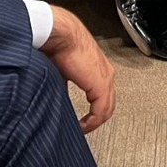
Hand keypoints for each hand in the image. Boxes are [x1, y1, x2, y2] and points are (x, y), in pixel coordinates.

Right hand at [40, 7, 115, 133]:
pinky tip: (84, 127)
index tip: (82, 123)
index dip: (94, 112)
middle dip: (96, 120)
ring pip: (107, 108)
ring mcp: (105, 78)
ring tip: (83, 130)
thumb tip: (58, 101)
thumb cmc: (59, 47)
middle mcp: (106, 73)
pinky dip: (94, 121)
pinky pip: (102, 109)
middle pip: (108, 104)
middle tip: (84, 129)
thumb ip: (64, 87)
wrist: (60, 35)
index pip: (103, 96)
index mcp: (98, 69)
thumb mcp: (62, 72)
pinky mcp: (101, 84)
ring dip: (95, 122)